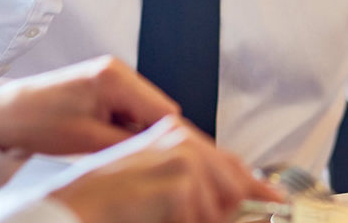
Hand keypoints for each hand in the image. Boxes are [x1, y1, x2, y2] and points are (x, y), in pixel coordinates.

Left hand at [0, 55, 178, 155]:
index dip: (166, 140)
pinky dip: (124, 126)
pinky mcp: (105, 84)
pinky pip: (130, 108)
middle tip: (130, 158)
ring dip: (136, 132)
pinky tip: (105, 138)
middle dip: (150, 136)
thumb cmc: (39, 124)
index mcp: (115, 78)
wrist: (7, 113)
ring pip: (146, 111)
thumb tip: (162, 152)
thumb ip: (130, 144)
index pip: (166, 112)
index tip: (159, 162)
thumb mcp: (88, 141)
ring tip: (110, 147)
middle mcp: (118, 70)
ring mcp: (112, 75)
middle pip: (159, 110)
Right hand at [50, 116, 283, 222]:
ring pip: (221, 205)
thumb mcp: (159, 188)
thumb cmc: (109, 201)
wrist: (74, 207)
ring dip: (200, 221)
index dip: (255, 185)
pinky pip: (201, 218)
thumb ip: (196, 187)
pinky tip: (156, 220)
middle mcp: (181, 136)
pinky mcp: (179, 180)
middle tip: (212, 217)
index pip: (230, 161)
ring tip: (165, 217)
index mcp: (175, 133)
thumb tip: (237, 201)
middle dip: (234, 210)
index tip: (274, 200)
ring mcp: (182, 156)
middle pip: (236, 182)